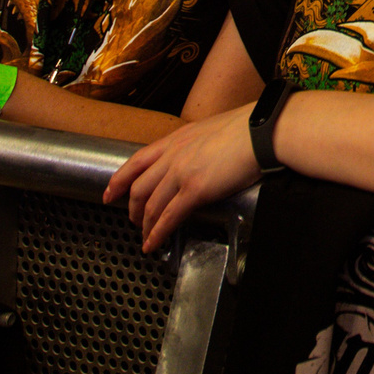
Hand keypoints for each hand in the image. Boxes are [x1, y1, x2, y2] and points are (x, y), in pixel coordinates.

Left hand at [106, 101, 259, 252]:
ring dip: (145, 226)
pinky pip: (168, 218)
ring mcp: (181, 173)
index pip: (137, 160)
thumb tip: (198, 158)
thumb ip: (196, 144)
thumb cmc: (247, 129)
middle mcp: (173, 155)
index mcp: (176, 139)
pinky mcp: (195, 190)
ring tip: (145, 237)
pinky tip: (153, 244)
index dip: (119, 180)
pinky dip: (157, 234)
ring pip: (151, 206)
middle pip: (139, 187)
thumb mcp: (211, 129)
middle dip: (132, 209)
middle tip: (134, 221)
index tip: (111, 193)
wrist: (262, 132)